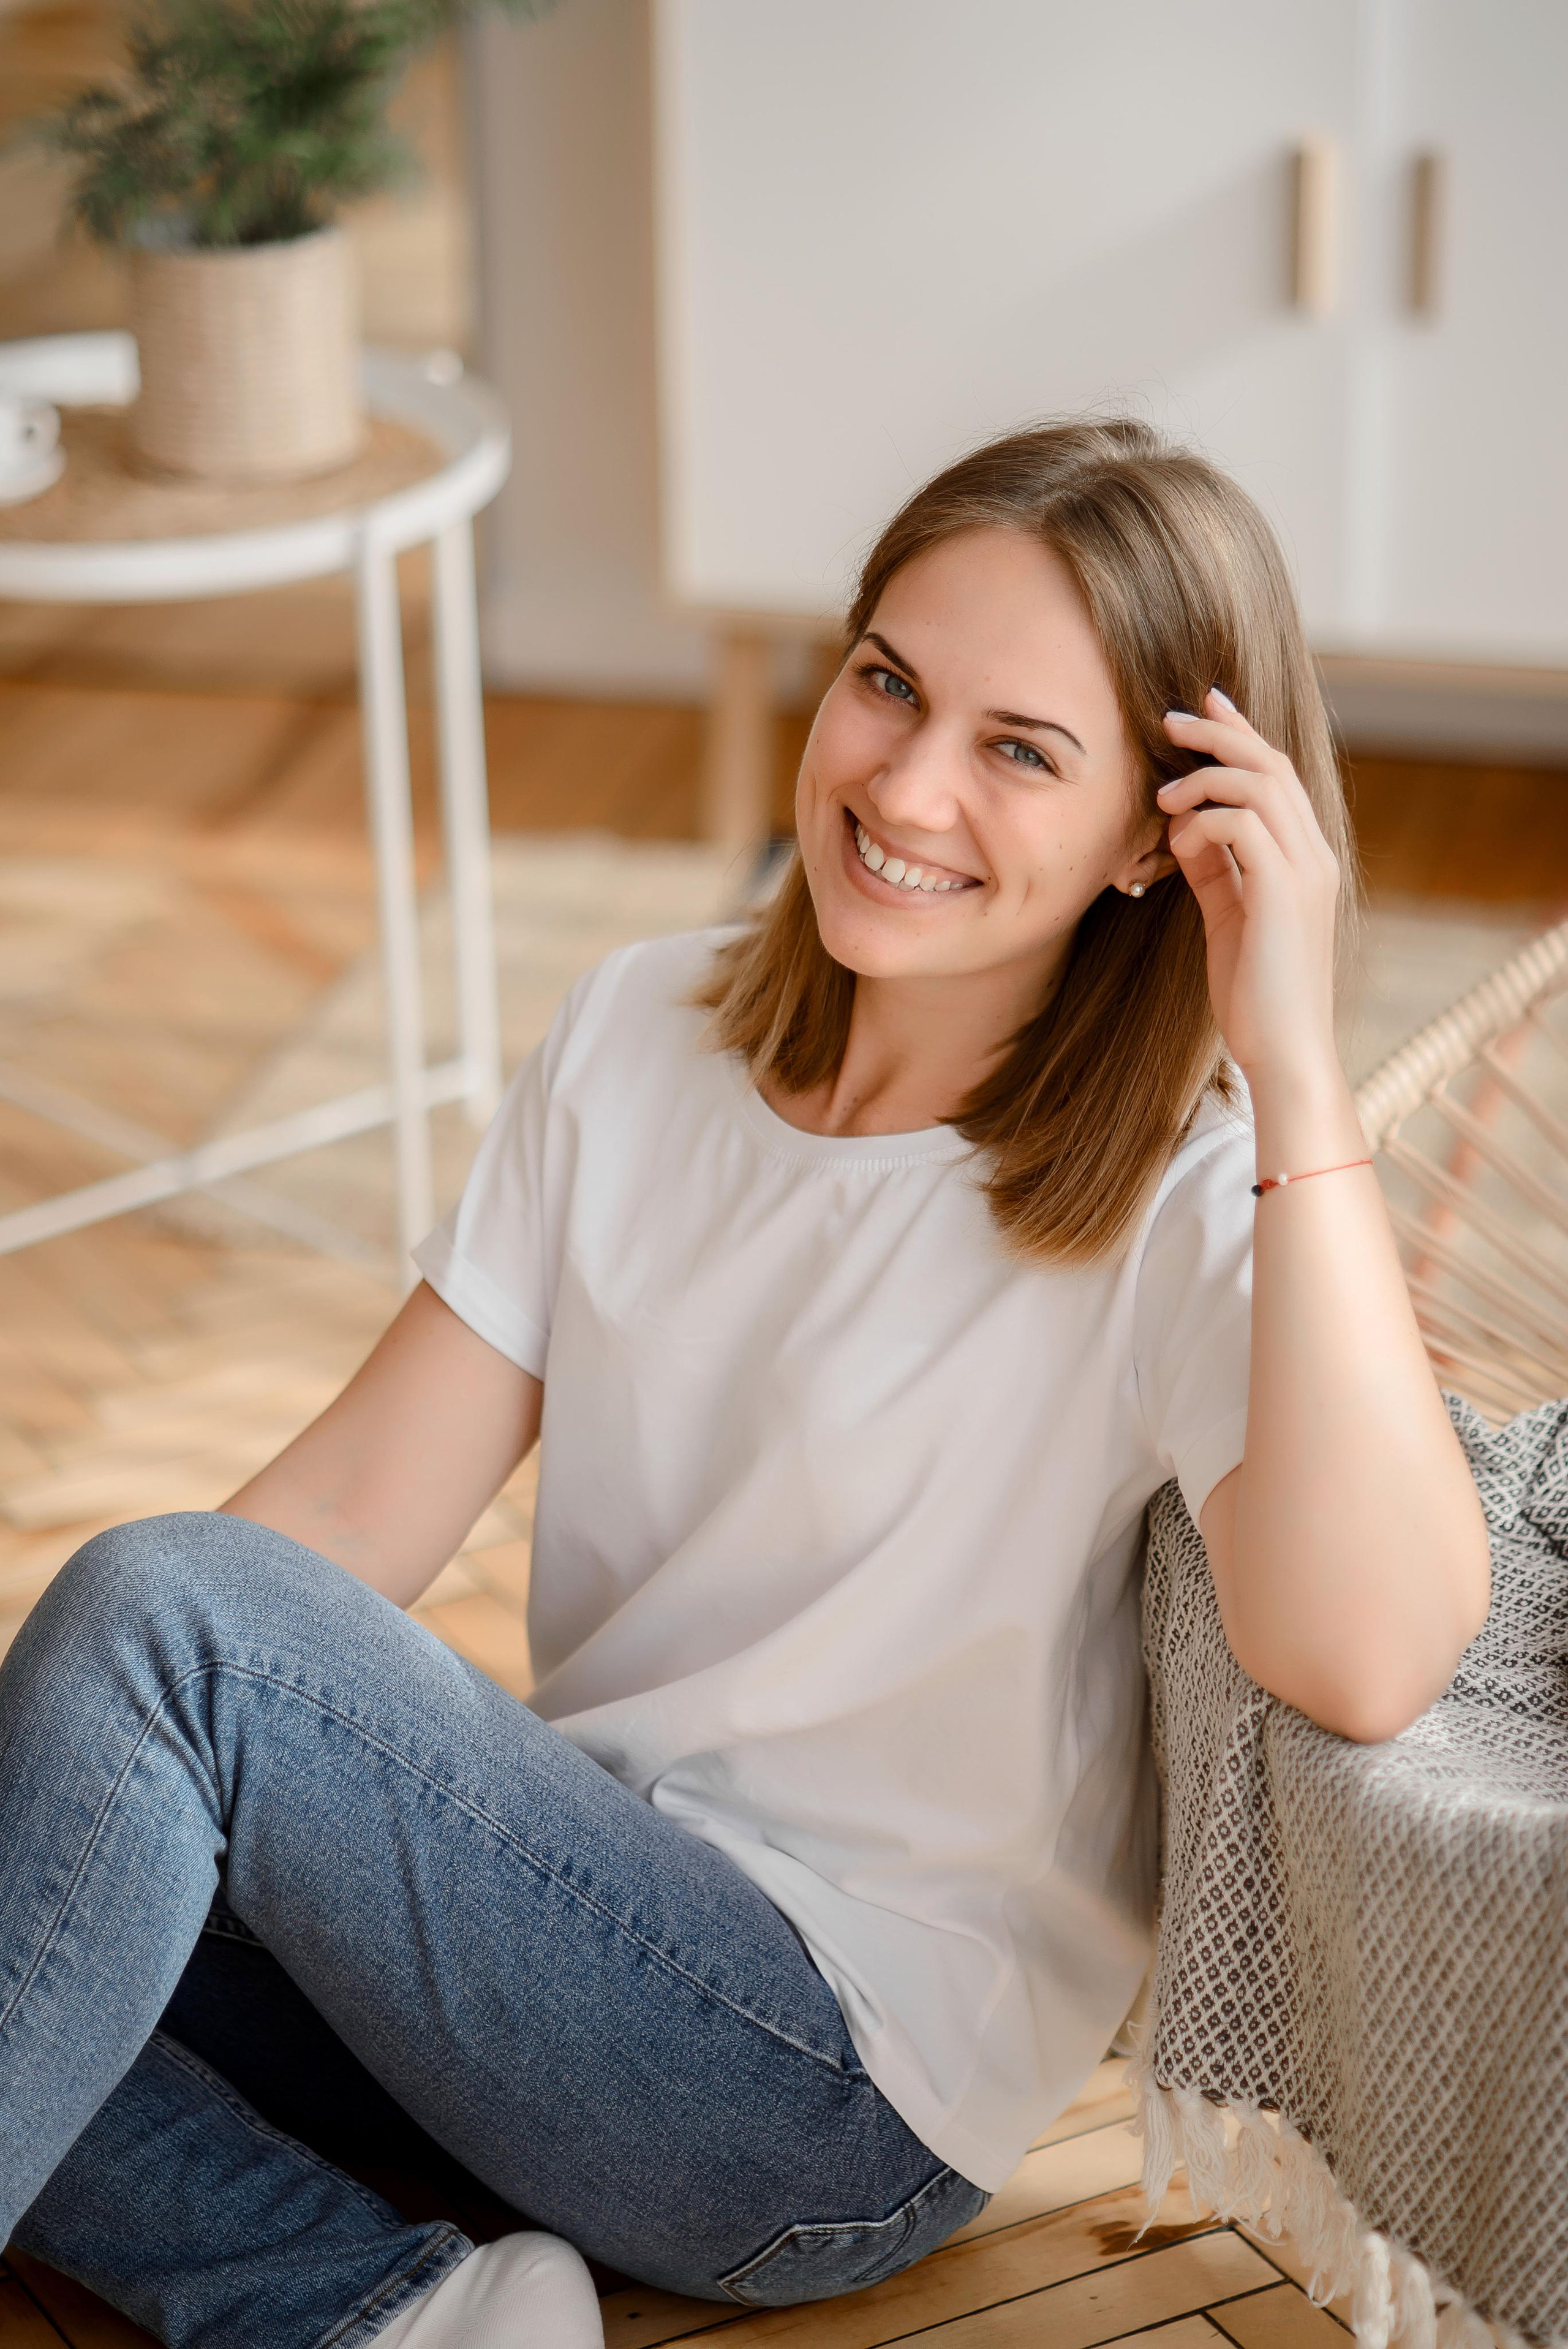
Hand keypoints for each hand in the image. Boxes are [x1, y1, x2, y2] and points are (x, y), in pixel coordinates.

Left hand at [1156, 689, 1341, 1089]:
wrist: (1284, 1052)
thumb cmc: (1255, 995)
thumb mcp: (1228, 919)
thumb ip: (1215, 871)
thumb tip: (1185, 830)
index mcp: (1306, 861)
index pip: (1277, 777)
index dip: (1241, 736)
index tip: (1203, 708)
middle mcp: (1314, 857)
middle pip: (1271, 765)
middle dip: (1220, 732)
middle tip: (1170, 719)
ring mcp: (1305, 872)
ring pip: (1259, 785)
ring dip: (1203, 778)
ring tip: (1163, 799)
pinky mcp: (1284, 893)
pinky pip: (1242, 826)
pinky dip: (1202, 823)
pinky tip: (1176, 844)